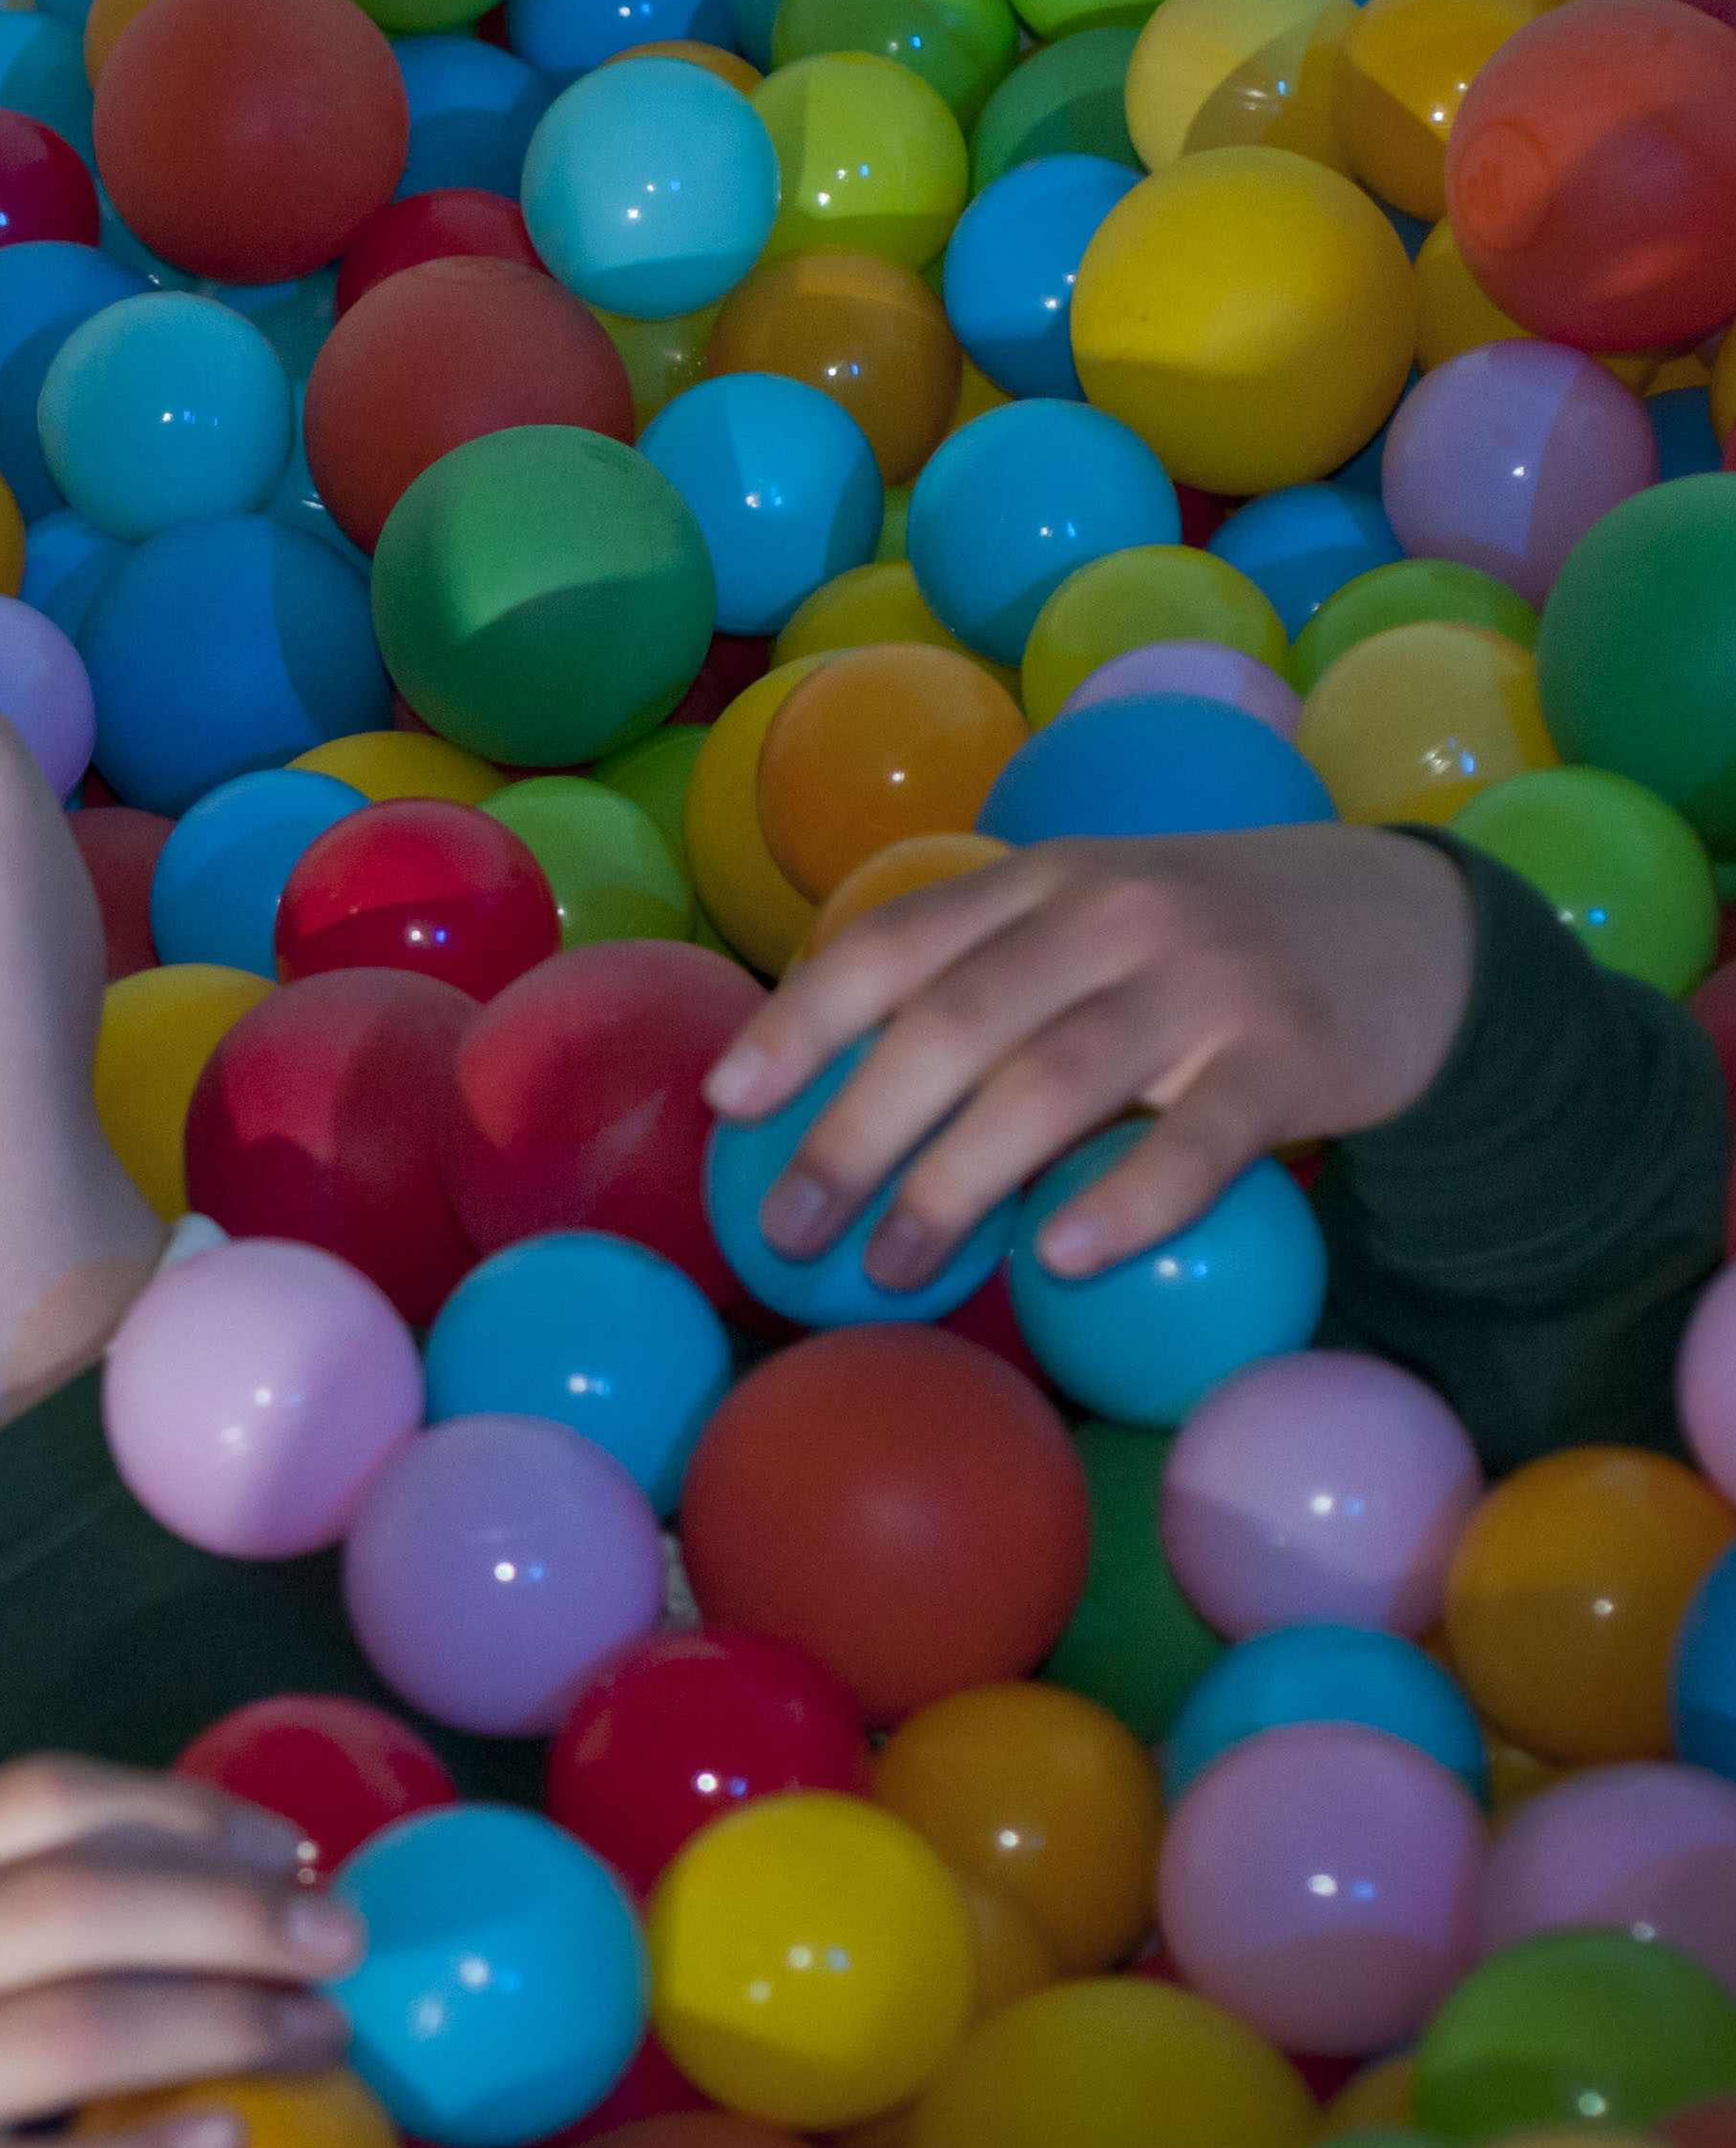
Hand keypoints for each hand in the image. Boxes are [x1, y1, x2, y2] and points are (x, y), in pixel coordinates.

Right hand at [0, 1755, 364, 2147]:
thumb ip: (15, 1913)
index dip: (180, 1812)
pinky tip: (231, 2143)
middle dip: (230, 1912)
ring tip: (321, 2039)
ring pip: (72, 2031)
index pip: (35, 1802)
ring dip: (226, 2024)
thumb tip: (247, 1872)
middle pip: (67, 1904)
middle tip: (340, 1942)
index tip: (289, 1848)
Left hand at [700, 826, 1475, 1287]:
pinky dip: (1129, 1199)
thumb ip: (982, 977)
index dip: (802, 1018)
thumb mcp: (1089, 924)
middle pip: (953, 1023)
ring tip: (891, 1269)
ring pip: (1053, 1081)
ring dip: (957, 1183)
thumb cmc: (1202, 951)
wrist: (1417, 929)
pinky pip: (1201, 1136)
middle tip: (790, 1232)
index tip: (730, 1100)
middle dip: (853, 1132)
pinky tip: (1065, 1258)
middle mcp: (1114, 912)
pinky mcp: (1296, 1053)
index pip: (894, 941)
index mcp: (1043, 879)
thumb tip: (830, 1097)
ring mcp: (1207, 979)